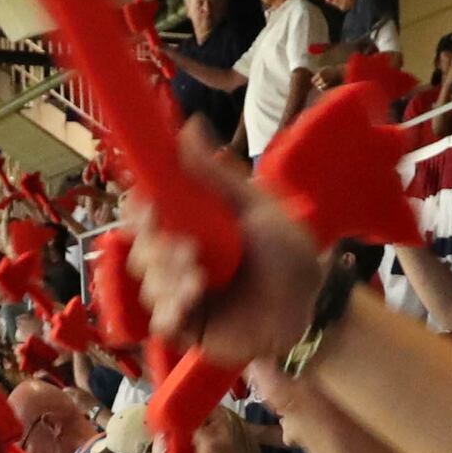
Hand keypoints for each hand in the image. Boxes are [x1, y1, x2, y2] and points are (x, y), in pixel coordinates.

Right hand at [131, 151, 330, 367]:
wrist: (312, 306)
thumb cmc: (291, 253)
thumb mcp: (256, 208)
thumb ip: (217, 174)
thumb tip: (190, 124)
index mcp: (194, 226)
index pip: (148, 215)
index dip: (139, 211)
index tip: (146, 206)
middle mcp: (183, 259)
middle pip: (141, 249)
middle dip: (155, 249)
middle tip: (186, 250)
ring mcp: (185, 294)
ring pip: (149, 285)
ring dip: (167, 280)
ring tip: (199, 282)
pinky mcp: (192, 328)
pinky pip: (162, 322)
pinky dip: (169, 311)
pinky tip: (188, 304)